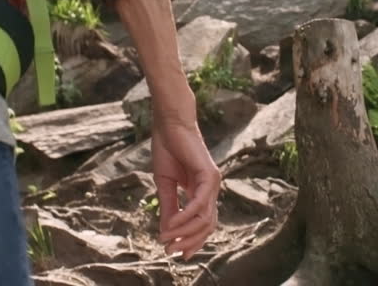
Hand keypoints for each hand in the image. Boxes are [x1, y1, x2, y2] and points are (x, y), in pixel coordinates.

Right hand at [151, 94, 220, 259]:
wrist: (170, 124)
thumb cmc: (168, 149)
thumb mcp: (165, 184)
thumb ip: (169, 207)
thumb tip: (167, 232)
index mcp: (201, 191)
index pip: (202, 223)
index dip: (190, 240)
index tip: (174, 252)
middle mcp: (211, 189)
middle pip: (207, 226)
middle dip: (189, 242)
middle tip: (170, 251)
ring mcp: (213, 183)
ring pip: (205, 219)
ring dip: (185, 232)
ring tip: (167, 239)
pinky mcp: (209, 175)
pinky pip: (200, 203)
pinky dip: (186, 216)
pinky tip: (172, 224)